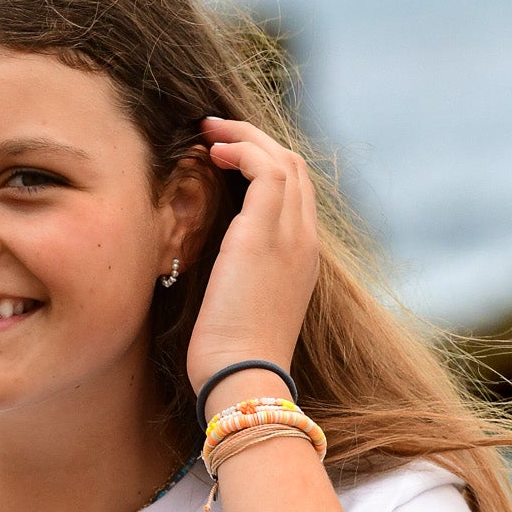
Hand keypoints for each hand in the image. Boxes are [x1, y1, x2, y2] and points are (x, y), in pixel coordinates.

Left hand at [185, 118, 318, 413]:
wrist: (243, 379)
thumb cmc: (231, 359)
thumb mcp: (239, 309)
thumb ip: (237, 277)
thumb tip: (213, 264)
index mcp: (301, 261)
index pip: (295, 194)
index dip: (262, 164)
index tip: (225, 156)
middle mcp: (304, 242)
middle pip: (294, 168)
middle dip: (254, 140)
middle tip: (213, 131)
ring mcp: (290, 236)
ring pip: (283, 159)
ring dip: (244, 136)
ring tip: (208, 131)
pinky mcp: (266, 235)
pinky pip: (265, 168)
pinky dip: (241, 150)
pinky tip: (213, 152)